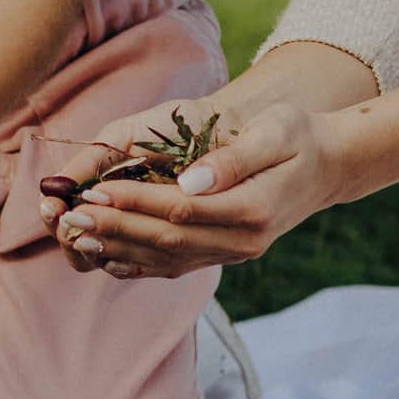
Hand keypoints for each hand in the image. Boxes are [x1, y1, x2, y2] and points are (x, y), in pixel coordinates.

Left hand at [37, 100, 347, 278]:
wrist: (328, 165)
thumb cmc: (299, 137)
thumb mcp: (276, 132)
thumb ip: (234, 158)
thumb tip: (191, 180)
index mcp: (253, 209)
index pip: (180, 210)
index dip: (134, 202)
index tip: (94, 191)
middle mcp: (242, 241)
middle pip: (166, 240)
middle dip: (114, 228)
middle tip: (69, 218)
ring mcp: (233, 252)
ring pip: (165, 258)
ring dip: (117, 248)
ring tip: (75, 235)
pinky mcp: (223, 253)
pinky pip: (173, 266)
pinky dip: (136, 263)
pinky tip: (103, 255)